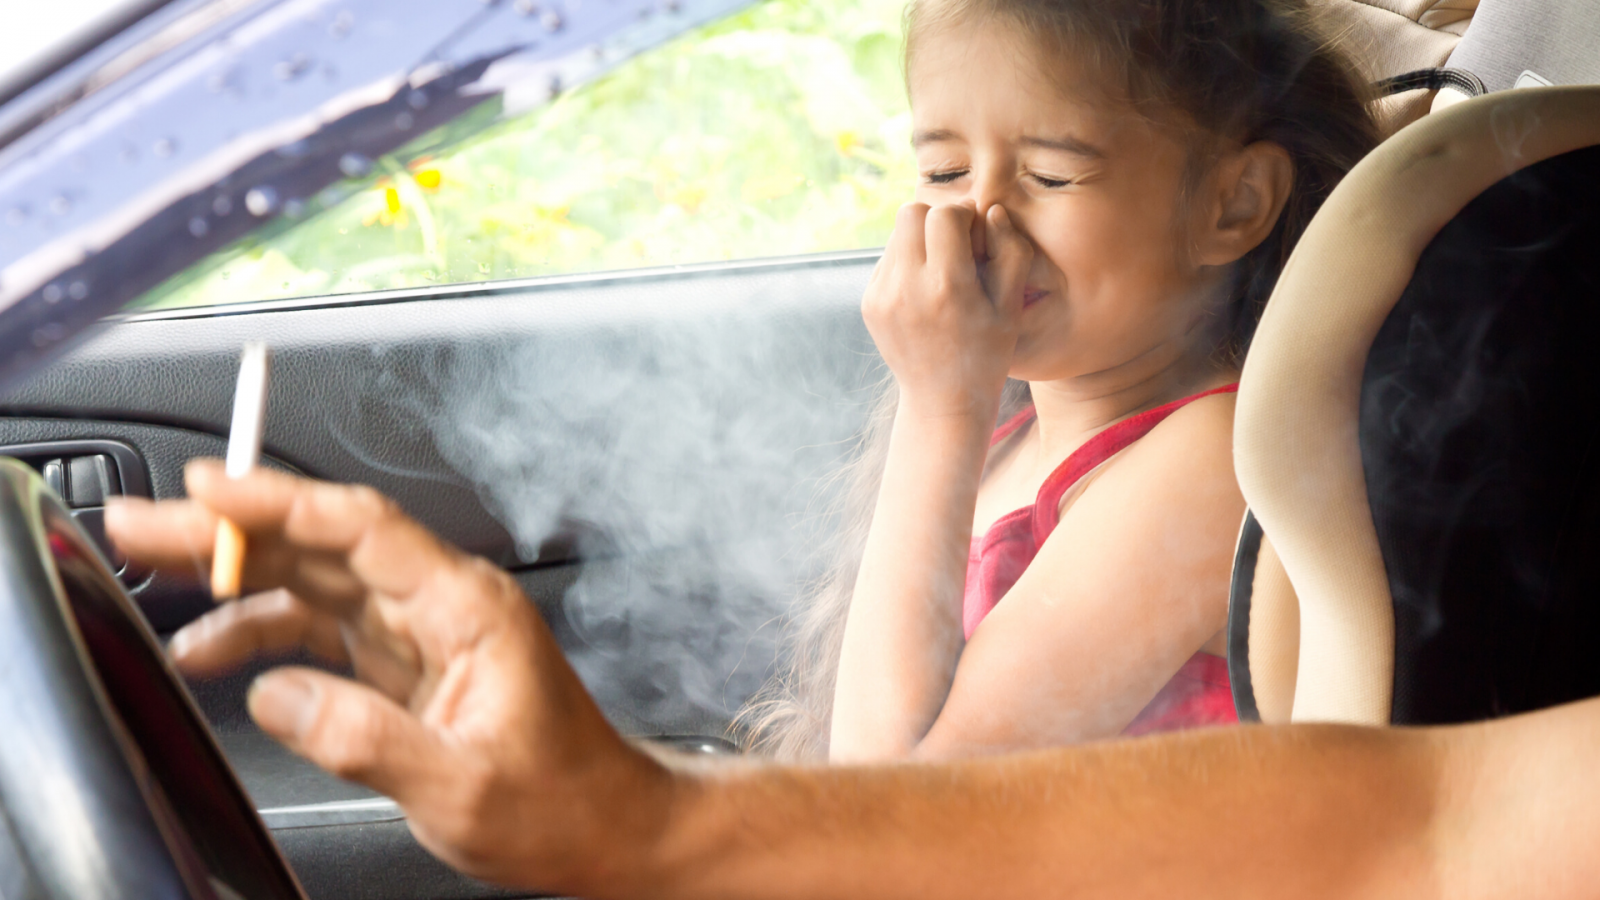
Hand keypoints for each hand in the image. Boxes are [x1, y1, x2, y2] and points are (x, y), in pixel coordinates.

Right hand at [104, 461, 669, 893]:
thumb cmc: (560, 802)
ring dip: (234, 576)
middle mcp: (441, 605)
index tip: (208, 490)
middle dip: (230, 528)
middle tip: (145, 523)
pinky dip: (264, 631)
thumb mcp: (462, 785)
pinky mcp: (406, 663)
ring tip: (153, 576)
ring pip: (314, 580)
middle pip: (322, 544)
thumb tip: (281, 697)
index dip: (280, 502)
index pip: (361, 530)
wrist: (602, 829)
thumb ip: (367, 739)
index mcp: (467, 608)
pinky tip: (213, 647)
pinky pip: (323, 628)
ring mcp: (421, 631)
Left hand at [862, 202, 1032, 419]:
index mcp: (947, 287)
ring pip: (896, 234)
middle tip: (957, 245)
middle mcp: (907, 288)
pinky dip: (907, 263)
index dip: (964, 216)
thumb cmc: (987, 351)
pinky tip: (926, 291)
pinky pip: (887, 260)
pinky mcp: (869, 304)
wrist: (943, 400)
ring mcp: (882, 296)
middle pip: (911, 212)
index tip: (976, 236)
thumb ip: (1011, 252)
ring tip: (943, 270)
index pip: (943, 215)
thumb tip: (992, 211)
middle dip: (937, 219)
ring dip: (921, 240)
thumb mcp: (1011, 306)